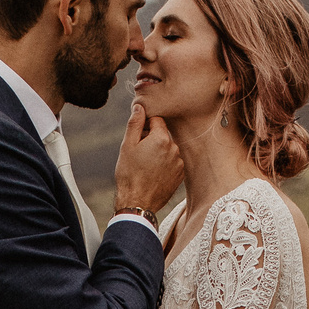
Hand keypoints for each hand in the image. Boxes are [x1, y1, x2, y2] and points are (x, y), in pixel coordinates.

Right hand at [114, 98, 182, 213]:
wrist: (138, 202)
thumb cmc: (129, 174)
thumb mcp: (127, 145)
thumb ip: (135, 123)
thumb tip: (140, 106)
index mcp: (162, 138)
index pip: (156, 120)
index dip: (145, 126)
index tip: (137, 137)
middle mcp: (174, 148)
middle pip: (163, 134)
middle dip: (151, 139)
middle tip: (138, 154)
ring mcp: (179, 162)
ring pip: (167, 148)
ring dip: (158, 152)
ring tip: (145, 165)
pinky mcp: (180, 174)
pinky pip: (172, 161)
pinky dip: (164, 164)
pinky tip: (153, 173)